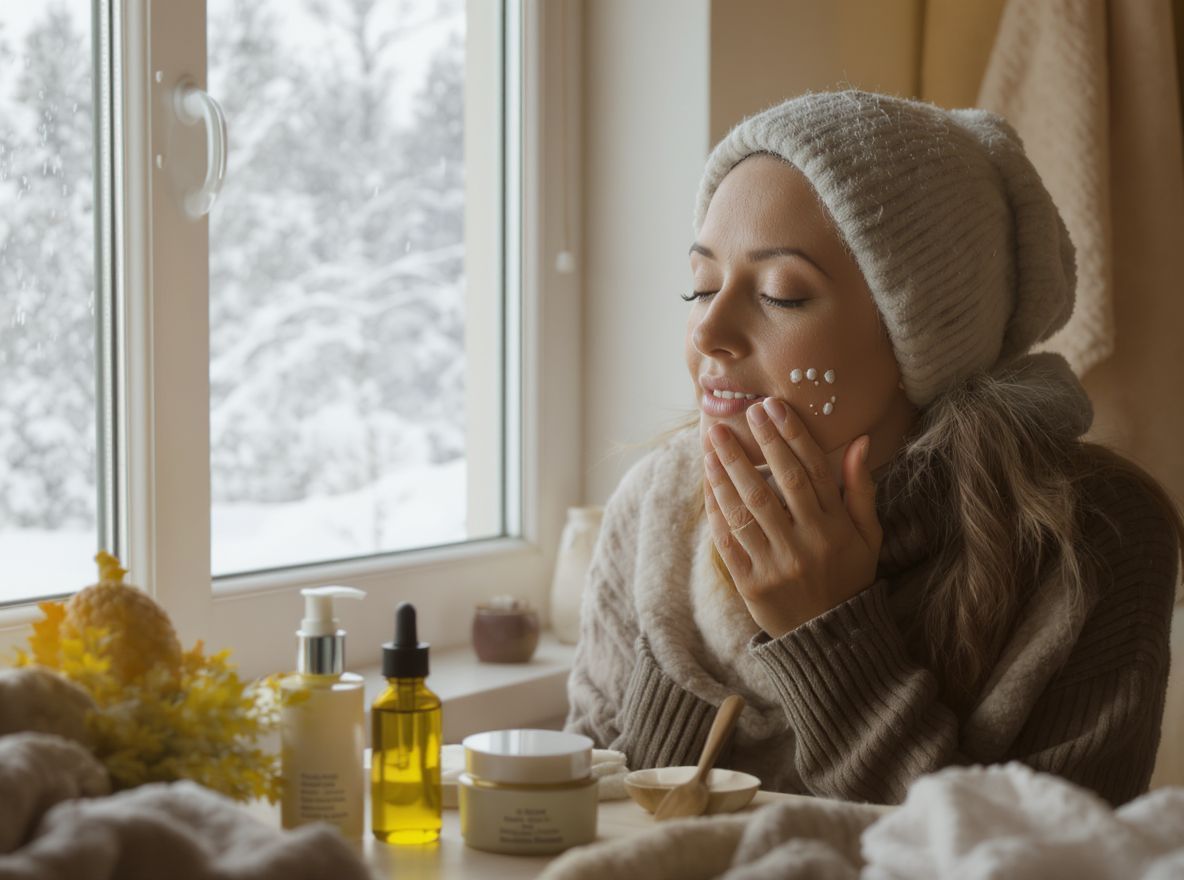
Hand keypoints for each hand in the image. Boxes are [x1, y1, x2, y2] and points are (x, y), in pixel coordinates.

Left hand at [702, 398, 881, 637]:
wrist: (829, 637)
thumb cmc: (849, 576)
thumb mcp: (868, 535)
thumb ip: (861, 488)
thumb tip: (858, 440)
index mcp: (835, 528)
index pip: (811, 471)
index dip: (790, 436)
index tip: (772, 408)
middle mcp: (806, 543)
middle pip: (777, 483)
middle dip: (756, 444)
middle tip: (739, 414)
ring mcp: (777, 563)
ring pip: (747, 508)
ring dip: (727, 472)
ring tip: (713, 443)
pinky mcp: (751, 583)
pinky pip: (728, 540)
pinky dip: (716, 509)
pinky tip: (707, 483)